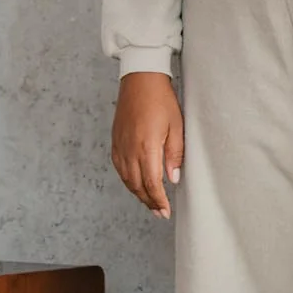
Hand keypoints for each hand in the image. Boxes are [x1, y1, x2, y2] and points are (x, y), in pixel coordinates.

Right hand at [111, 72, 184, 218]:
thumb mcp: (176, 126)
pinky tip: (135, 184)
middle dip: (149, 201)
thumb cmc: (161, 100)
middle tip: (159, 213)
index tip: (165, 212)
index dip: (158, 200)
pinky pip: (119, 168)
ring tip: (149, 203)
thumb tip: (173, 178)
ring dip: (137, 193)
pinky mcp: (115, 141)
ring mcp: (120, 146)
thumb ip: (174, 154)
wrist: (140, 80)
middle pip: (137, 185)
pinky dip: (127, 180)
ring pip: (126, 179)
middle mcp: (130, 150)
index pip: (152, 183)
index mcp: (146, 147)